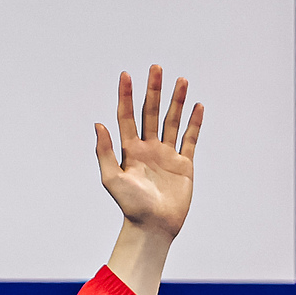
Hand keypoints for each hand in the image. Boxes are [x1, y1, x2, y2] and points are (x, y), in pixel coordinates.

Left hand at [96, 66, 201, 241]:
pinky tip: (196, 106)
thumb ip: (105, 151)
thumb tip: (98, 124)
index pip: (127, 116)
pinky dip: (194, 123)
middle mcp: (148, 148)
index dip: (125, 96)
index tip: (126, 75)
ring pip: (172, 121)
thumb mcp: (112, 178)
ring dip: (176, 101)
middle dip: (153, 90)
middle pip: (151, 113)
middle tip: (156, 67)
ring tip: (181, 80)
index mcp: (129, 150)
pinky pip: (189, 139)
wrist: (153, 226)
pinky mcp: (184, 164)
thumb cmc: (131, 206)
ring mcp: (167, 155)